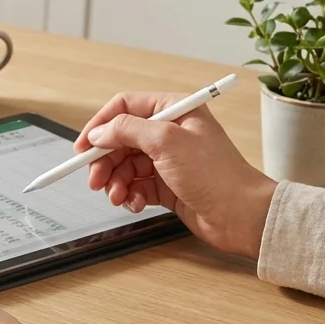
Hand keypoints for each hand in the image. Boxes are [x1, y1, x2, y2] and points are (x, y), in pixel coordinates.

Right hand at [78, 93, 276, 259]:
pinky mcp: (167, 185)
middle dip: (105, 161)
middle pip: (120, 140)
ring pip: (125, 166)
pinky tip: (135, 204)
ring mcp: (168, 160)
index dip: (101, 125)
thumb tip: (99, 132)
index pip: (125, 108)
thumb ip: (128, 130)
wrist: (241, 216)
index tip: (83, 147)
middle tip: (94, 180)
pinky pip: (136, 186)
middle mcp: (170, 133)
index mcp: (174, 111)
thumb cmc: (216, 174)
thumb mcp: (166, 142)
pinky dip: (130, 196)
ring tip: (117, 197)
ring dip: (115, 182)